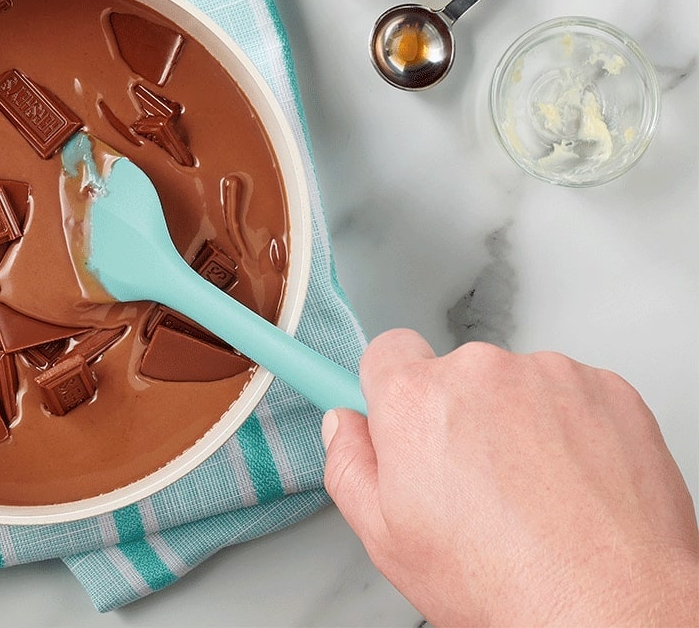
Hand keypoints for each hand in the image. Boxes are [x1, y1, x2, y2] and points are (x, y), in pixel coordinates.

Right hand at [323, 329, 698, 625]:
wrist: (611, 603)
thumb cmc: (507, 581)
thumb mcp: (387, 539)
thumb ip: (349, 466)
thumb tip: (343, 428)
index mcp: (416, 400)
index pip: (386, 352)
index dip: (390, 390)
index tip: (396, 411)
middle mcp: (482, 372)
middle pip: (455, 374)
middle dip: (458, 417)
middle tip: (473, 484)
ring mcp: (550, 376)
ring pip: (516, 386)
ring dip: (517, 423)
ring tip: (531, 495)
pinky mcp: (609, 390)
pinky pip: (574, 396)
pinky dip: (571, 431)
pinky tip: (570, 486)